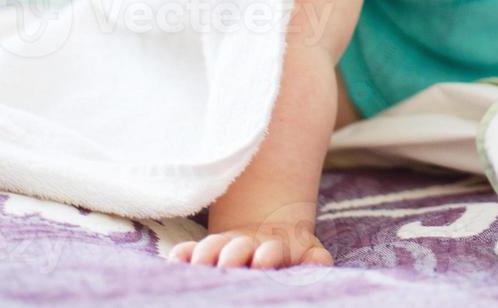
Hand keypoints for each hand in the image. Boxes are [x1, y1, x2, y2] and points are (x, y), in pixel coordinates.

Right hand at [167, 210, 332, 268]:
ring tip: (200, 264)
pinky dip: (183, 254)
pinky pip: (189, 251)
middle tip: (228, 262)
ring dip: (205, 254)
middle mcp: (246, 247)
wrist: (267, 233)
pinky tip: (178, 260)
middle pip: (238, 248)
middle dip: (233, 254)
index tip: (263, 259)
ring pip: (211, 248)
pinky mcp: (205, 252)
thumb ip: (316, 258)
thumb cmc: (291, 252)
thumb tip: (320, 260)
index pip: (271, 251)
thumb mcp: (309, 252)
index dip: (268, 255)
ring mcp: (224, 249)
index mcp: (274, 249)